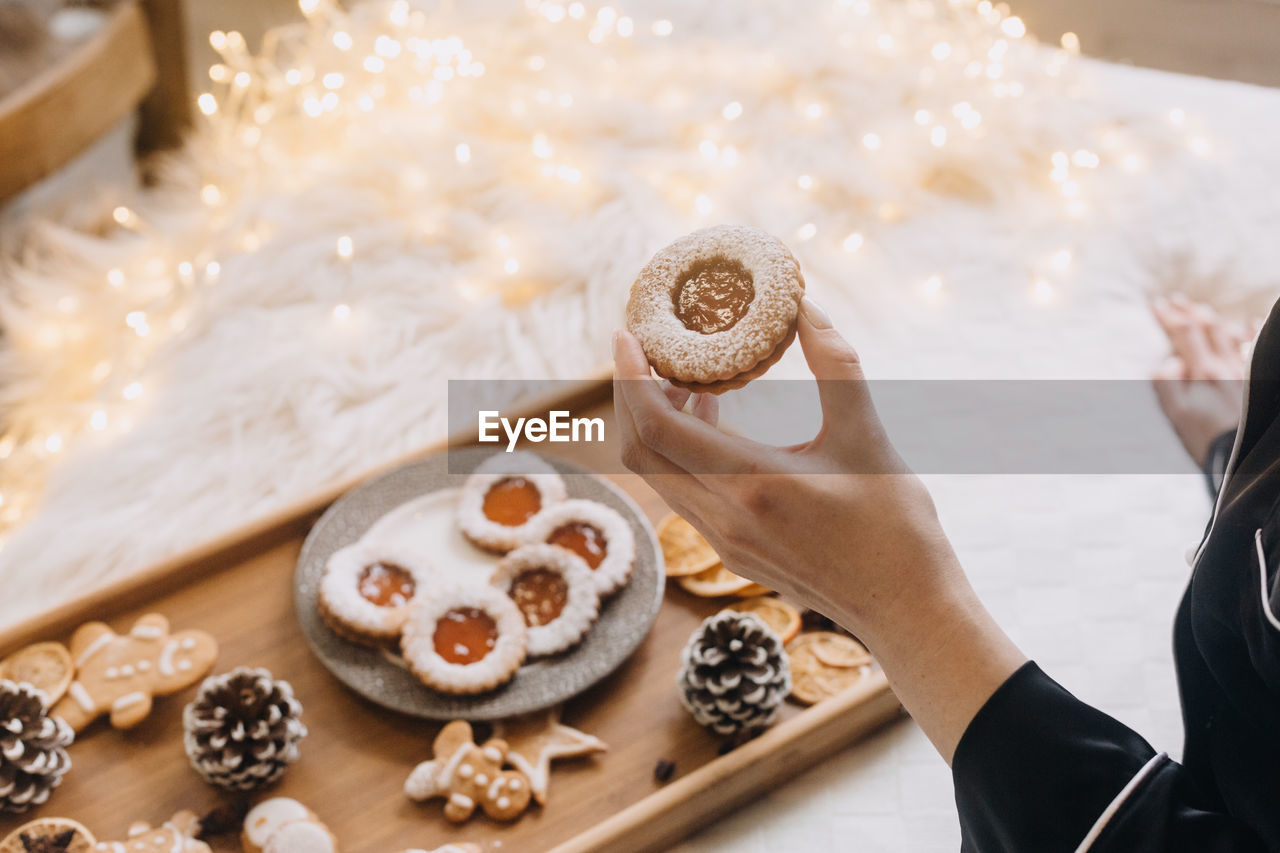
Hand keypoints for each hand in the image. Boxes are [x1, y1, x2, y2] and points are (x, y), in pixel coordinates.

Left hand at [613, 297, 1024, 760]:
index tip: (628, 334)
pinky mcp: (732, 553)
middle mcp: (724, 519)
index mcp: (751, 485)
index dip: (631, 377)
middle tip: (646, 349)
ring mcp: (723, 542)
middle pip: (640, 452)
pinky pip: (682, 494)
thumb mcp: (866, 434)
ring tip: (683, 377)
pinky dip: (679, 452)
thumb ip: (836, 365)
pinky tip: (712, 419)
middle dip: (631, 395)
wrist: (906, 609)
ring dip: (656, 424)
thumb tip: (806, 307)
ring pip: (657, 476)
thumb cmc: (895, 525)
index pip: (657, 427)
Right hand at [1151, 295, 1251, 466]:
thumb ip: (1167, 384)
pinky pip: (1255, 347)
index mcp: (1203, 372)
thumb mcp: (1176, 416)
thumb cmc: (1206, 439)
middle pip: (1207, 327)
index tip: (1156, 304)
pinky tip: (1249, 321)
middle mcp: (1227, 365)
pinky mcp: (1258, 379)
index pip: (1184, 333)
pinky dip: (1251, 331)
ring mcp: (1246, 370)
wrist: (1246, 457)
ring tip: (1201, 310)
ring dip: (1213, 319)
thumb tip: (1170, 360)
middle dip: (1188, 311)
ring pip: (1230, 333)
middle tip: (1174, 300)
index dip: (1169, 316)